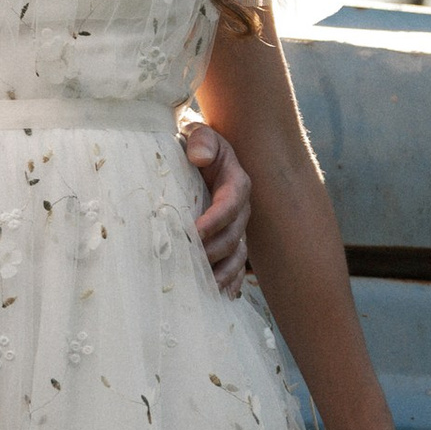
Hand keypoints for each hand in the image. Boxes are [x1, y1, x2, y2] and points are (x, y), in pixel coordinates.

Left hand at [182, 120, 251, 296]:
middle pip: (235, 234)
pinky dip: (232, 281)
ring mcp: (237, 227)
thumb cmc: (196, 145)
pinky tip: (221, 296)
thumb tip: (199, 156)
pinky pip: (237, 266)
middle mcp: (240, 209)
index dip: (216, 219)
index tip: (194, 231)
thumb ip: (201, 140)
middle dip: (214, 250)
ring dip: (224, 272)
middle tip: (190, 261)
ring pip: (238, 255)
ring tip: (206, 287)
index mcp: (236, 182)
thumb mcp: (199, 133)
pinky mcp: (230, 241)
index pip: (231, 202)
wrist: (199, 155)